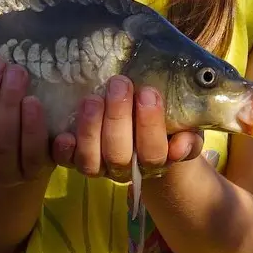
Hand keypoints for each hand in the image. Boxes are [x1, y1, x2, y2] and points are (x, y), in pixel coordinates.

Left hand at [51, 75, 203, 179]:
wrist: (141, 134)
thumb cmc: (166, 123)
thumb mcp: (185, 127)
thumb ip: (188, 137)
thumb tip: (181, 144)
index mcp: (155, 160)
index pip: (153, 153)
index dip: (150, 126)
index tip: (148, 93)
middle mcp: (125, 169)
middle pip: (119, 155)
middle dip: (119, 118)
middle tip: (120, 84)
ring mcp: (99, 166)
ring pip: (91, 160)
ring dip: (91, 129)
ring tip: (93, 98)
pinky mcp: (75, 159)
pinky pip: (66, 162)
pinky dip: (64, 150)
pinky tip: (64, 134)